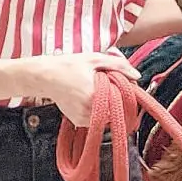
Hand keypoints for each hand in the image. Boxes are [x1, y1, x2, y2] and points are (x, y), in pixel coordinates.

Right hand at [21, 51, 135, 126]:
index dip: (127, 93)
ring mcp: (82, 118)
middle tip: (108, 85)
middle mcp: (89, 110)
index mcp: (94, 95)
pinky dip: (97, 109)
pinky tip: (88, 97)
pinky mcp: (78, 121)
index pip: (122, 101)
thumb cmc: (68, 65)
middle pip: (116, 109)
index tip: (126, 85)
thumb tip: (137, 75)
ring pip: (107, 115)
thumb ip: (118, 65)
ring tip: (95, 89)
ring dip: (107, 105)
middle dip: (116, 98)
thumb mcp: (94, 59)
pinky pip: (96, 118)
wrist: (44, 76)